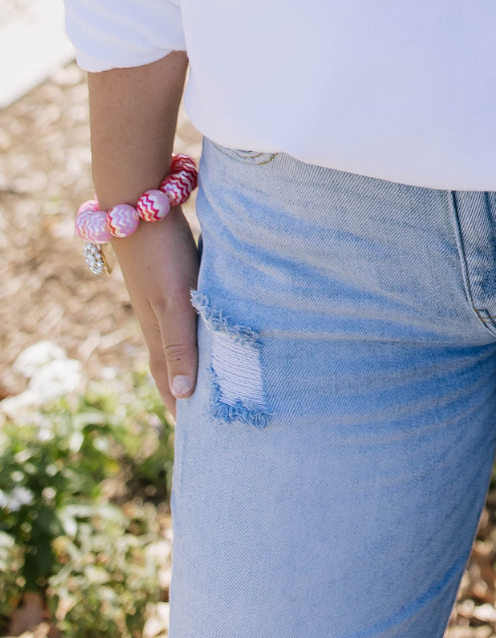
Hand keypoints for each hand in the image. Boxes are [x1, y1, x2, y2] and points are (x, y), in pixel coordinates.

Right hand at [111, 209, 199, 415]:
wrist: (140, 204)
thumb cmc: (161, 256)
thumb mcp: (174, 304)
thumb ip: (179, 347)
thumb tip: (182, 396)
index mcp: (157, 332)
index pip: (168, 380)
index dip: (178, 407)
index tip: (194, 433)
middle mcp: (157, 318)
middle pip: (172, 363)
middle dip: (185, 388)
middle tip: (206, 411)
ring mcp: (161, 296)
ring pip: (180, 337)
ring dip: (193, 357)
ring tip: (213, 372)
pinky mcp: (171, 276)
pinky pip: (186, 312)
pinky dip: (198, 326)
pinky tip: (211, 320)